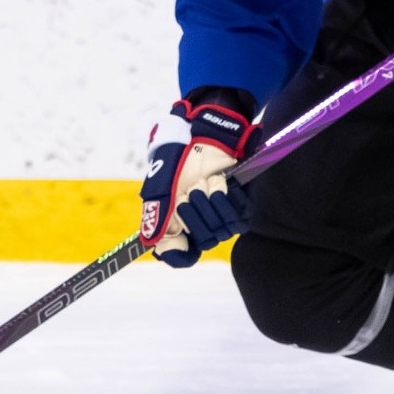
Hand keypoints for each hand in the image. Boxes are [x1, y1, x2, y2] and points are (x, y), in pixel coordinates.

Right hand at [138, 98, 258, 267]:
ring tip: (202, 183)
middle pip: (204, 242)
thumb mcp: (160, 186)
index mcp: (178, 224)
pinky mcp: (240, 206)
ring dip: (209, 203)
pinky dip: (226, 199)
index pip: (182, 256)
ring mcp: (220, 216)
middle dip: (194, 215)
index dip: (181, 254)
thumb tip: (153, 246)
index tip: (182, 242)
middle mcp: (200, 224)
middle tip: (188, 192)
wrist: (203, 136)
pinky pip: (239, 218)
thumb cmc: (179, 159)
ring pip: (221, 231)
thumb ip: (158, 216)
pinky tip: (219, 183)